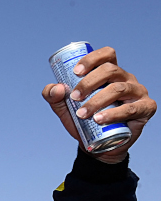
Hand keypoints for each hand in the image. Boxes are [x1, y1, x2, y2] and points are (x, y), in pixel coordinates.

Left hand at [42, 46, 155, 163]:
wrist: (98, 145)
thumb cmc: (84, 121)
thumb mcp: (65, 108)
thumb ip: (54, 97)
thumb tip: (56, 88)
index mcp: (110, 73)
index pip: (107, 55)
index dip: (92, 59)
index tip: (75, 72)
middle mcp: (126, 79)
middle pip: (111, 70)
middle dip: (89, 82)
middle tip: (74, 98)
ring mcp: (137, 92)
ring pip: (119, 88)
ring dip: (98, 100)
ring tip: (82, 114)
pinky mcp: (145, 108)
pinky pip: (131, 108)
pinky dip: (114, 114)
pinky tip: (99, 119)